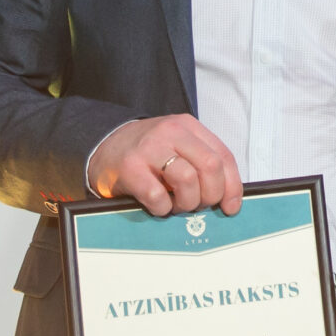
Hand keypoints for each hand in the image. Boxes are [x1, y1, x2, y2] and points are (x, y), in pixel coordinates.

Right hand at [85, 115, 242, 215]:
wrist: (103, 148)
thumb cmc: (147, 155)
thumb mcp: (177, 147)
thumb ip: (200, 163)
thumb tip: (228, 199)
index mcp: (188, 127)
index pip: (223, 156)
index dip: (232, 186)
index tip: (230, 207)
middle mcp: (171, 132)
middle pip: (211, 167)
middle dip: (210, 195)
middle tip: (198, 205)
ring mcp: (149, 148)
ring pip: (188, 180)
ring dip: (187, 203)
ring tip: (176, 205)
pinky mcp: (129, 167)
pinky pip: (158, 196)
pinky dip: (163, 208)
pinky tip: (158, 205)